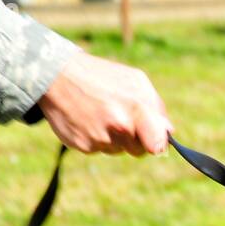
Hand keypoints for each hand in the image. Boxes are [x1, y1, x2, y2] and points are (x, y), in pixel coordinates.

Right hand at [37, 51, 170, 156]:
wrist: (56, 75)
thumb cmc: (102, 77)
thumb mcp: (135, 81)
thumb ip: (155, 107)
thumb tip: (168, 132)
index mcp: (136, 108)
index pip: (157, 144)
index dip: (157, 144)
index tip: (156, 144)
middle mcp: (119, 126)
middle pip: (139, 150)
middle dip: (135, 138)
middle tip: (121, 117)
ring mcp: (100, 138)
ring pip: (119, 150)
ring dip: (114, 138)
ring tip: (101, 113)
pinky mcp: (83, 146)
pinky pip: (99, 150)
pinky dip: (96, 138)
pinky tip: (88, 119)